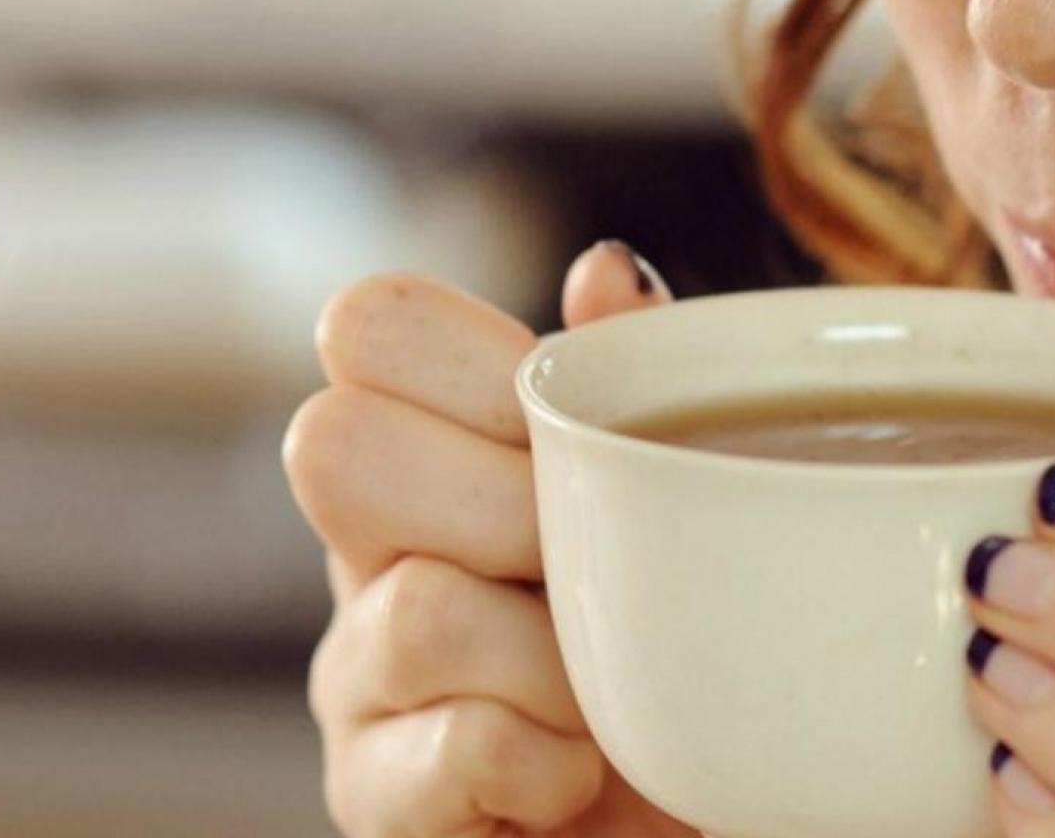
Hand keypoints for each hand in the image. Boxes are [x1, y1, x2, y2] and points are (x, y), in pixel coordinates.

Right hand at [283, 246, 700, 837]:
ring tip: (604, 691)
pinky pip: (463, 747)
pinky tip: (577, 771)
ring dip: (556, 660)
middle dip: (502, 501)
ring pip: (421, 612)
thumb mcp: (687, 483)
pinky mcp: (376, 802)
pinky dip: (553, 763)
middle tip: (587, 564)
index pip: (368, 323)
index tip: (563, 424)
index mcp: (433, 447)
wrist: (720, 793)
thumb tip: (604, 269)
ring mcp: (357, 682)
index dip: (471, 354)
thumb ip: (642, 376)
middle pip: (334, 444)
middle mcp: (365, 553)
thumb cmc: (692, 631)